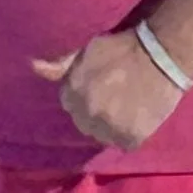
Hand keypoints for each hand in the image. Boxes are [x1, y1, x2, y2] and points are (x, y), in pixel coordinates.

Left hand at [33, 31, 184, 151]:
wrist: (159, 54)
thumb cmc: (121, 48)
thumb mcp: (86, 51)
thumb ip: (61, 66)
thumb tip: (33, 66)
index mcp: (72, 92)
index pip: (70, 105)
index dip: (85, 97)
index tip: (100, 89)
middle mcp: (86, 112)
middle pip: (85, 123)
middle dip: (97, 113)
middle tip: (116, 99)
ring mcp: (108, 127)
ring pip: (104, 136)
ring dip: (113, 126)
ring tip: (128, 109)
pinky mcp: (130, 137)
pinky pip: (126, 143)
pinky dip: (132, 134)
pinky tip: (140, 118)